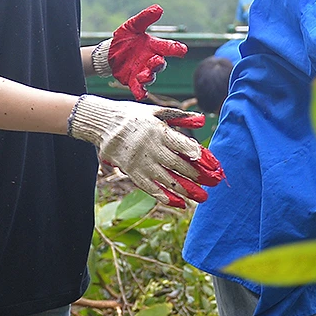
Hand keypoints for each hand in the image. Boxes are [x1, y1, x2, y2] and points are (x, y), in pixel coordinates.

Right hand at [67, 96, 221, 207]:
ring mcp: (141, 162)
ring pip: (167, 179)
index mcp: (159, 131)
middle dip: (198, 176)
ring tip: (202, 198)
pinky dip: (164, 196)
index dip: (200, 156)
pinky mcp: (131, 172)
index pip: (184, 146)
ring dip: (186, 190)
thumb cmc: (133, 115)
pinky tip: (179, 203)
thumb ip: (180, 117)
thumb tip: (203, 120)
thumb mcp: (156, 111)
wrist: (102, 122)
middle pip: (178, 165)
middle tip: (214, 184)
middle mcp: (151, 148)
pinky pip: (149, 187)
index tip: (213, 165)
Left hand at [92, 5, 187, 100]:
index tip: (182, 50)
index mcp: (154, 46)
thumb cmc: (125, 39)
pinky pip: (139, 88)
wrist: (109, 53)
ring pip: (151, 77)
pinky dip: (141, 92)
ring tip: (143, 76)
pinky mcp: (133, 81)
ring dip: (149, 77)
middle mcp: (151, 60)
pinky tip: (140, 94)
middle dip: (159, 64)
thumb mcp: (132, 26)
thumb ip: (145, 18)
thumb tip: (159, 8)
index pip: (168, 47)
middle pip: (160, 64)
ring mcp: (143, 72)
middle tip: (156, 61)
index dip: (176, 49)